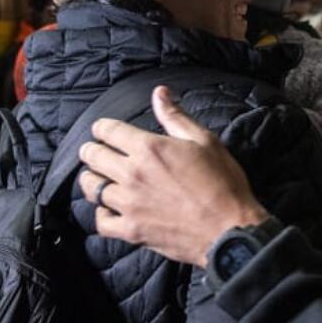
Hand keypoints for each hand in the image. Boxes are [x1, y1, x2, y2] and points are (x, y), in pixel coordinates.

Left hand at [78, 85, 268, 266]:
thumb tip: (159, 93)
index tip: (104, 130)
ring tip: (99, 178)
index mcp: (149, 148)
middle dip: (91, 150)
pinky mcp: (132, 230)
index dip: (102, 127)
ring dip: (92, 179)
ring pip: (91, 187)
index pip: (108, 130)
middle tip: (95, 151)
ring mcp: (129, 204)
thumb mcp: (205, 141)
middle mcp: (132, 174)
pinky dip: (101, 214)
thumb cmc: (223, 184)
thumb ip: (176, 116)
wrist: (230, 230)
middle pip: (93, 156)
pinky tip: (110, 209)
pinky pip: (101, 221)